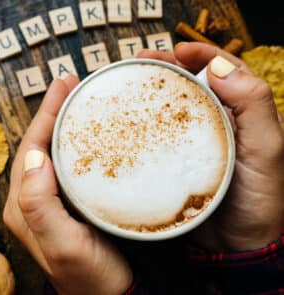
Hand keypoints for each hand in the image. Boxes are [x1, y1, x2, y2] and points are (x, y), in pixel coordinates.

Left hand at [3, 76, 132, 294]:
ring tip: (80, 99)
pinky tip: (91, 133)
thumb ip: (40, 205)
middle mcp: (31, 201)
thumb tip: (34, 157)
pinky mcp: (69, 205)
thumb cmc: (89, 278)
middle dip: (53, 112)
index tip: (62, 85)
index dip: (45, 114)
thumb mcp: (63, 245)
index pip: (30, 148)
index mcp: (23, 206)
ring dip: (64, 124)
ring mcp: (50, 202)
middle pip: (39, 145)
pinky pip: (69, 165)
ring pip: (53, 152)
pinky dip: (77, 143)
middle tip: (72, 84)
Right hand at [138, 43, 283, 251]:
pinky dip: (142, 123)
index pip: (223, 71)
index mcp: (242, 114)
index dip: (201, 54)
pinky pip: (157, 135)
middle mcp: (217, 123)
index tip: (178, 50)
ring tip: (129, 80)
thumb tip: (220, 67)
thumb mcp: (268, 149)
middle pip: (191, 83)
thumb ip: (253, 106)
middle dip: (167, 66)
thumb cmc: (261, 199)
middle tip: (142, 60)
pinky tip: (126, 119)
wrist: (238, 244)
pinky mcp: (174, 162)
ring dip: (152, 90)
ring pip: (171, 107)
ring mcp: (193, 143)